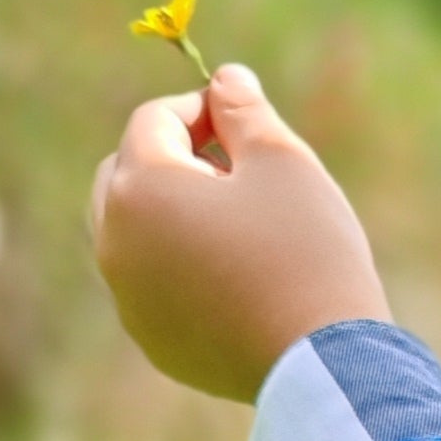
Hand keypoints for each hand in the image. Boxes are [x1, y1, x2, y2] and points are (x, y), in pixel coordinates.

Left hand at [88, 65, 390, 400]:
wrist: (325, 363)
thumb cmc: (307, 250)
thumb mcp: (283, 161)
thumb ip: (243, 110)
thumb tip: (224, 77)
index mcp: (140, 187)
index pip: (154, 120)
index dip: (201, 110)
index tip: (246, 124)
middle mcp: (115, 242)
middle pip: (125, 173)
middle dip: (172, 159)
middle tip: (236, 172)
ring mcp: (128, 298)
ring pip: (131, 231)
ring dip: (168, 213)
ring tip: (234, 225)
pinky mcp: (153, 341)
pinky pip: (151, 285)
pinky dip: (177, 268)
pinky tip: (232, 277)